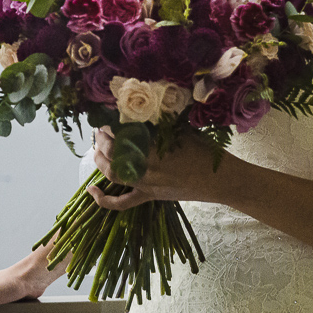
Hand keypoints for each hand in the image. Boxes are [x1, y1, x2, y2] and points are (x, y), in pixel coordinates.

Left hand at [87, 127, 229, 209]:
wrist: (221, 180)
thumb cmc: (206, 151)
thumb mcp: (181, 131)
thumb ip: (158, 124)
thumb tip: (139, 110)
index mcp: (153, 147)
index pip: (121, 134)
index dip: (109, 124)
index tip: (106, 115)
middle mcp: (145, 167)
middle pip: (112, 153)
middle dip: (102, 139)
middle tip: (101, 129)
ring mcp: (145, 184)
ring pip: (112, 174)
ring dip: (100, 160)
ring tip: (97, 149)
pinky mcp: (149, 196)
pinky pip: (122, 203)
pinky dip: (104, 199)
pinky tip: (91, 190)